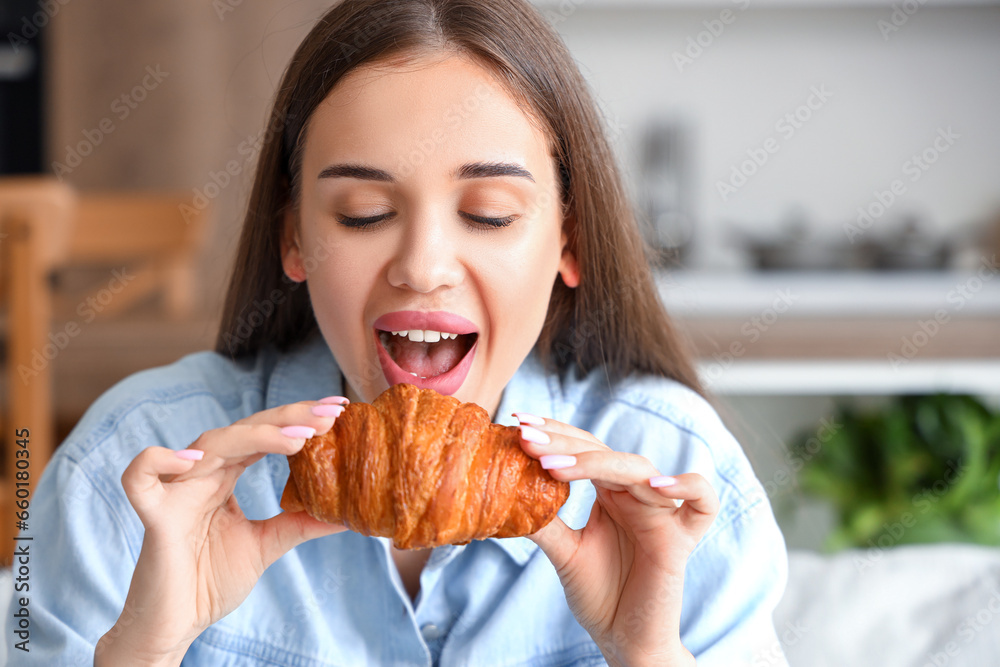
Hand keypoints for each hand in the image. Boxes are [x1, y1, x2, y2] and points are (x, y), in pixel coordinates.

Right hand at [95, 397, 350, 665]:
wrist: (176, 625)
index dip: (298, 419)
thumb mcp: (267, 544)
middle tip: (330, 413)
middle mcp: (203, 474)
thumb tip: (346, 514)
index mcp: (227, 475)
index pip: (265, 435)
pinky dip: (159, 459)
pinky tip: (193, 459)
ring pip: (211, 444)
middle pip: (245, 429)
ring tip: (297, 438)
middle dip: (289, 417)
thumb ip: (299, 524)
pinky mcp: (154, 515)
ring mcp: (177, 490)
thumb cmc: (210, 581)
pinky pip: (141, 477)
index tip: (339, 410)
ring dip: (256, 436)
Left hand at [513, 413, 719, 666]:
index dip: (556, 434)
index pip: (586, 450)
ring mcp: (662, 513)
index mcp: (611, 493)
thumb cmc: (600, 596)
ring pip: (640, 469)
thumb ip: (544, 522)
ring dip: (596, 462)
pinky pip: (703, 502)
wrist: (626, 643)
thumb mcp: (565, 552)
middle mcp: (637, 495)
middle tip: (527, 438)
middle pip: (607, 452)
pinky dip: (687, 486)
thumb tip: (504, 492)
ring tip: (553, 465)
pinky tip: (654, 484)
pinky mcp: (682, 539)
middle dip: (565, 442)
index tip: (519, 424)